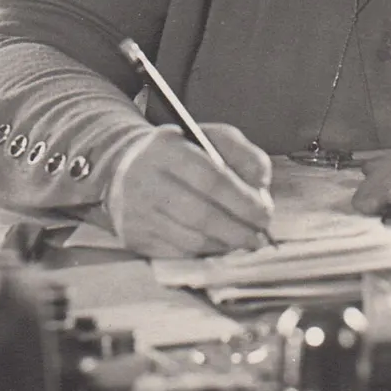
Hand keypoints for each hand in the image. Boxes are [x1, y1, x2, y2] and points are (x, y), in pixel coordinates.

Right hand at [110, 123, 273, 257]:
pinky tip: (219, 244)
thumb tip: (261, 184)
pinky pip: (177, 253)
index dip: (243, 200)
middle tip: (259, 235)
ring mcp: (135, 211)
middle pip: (200, 214)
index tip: (265, 212)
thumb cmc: (180, 152)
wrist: (125, 166)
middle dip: (238, 229)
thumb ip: (242, 153)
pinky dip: (205, 253)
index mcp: (167, 147)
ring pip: (190, 239)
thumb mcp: (209, 138)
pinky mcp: (133, 237)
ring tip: (244, 240)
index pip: (211, 178)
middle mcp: (145, 178)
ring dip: (225, 244)